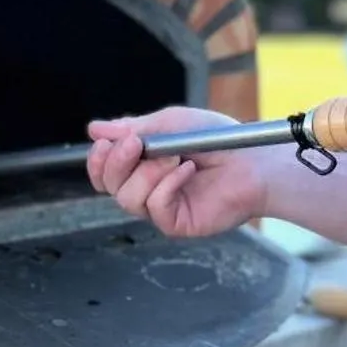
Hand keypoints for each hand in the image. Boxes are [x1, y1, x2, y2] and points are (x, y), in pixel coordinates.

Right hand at [85, 106, 273, 236]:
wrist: (252, 161)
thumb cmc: (217, 140)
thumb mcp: (172, 123)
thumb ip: (135, 127)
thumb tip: (94, 128)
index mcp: (142, 164)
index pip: (104, 171)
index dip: (97, 160)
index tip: (105, 143)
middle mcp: (147, 188)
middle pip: (109, 186)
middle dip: (117, 163)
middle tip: (137, 144)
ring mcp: (161, 208)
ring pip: (128, 198)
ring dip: (148, 172)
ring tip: (175, 157)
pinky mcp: (176, 223)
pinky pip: (155, 206)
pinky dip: (168, 185)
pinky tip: (187, 171)